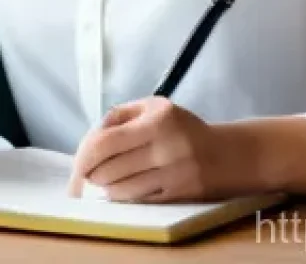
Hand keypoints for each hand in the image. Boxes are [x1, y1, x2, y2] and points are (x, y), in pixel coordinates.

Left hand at [67, 97, 255, 202]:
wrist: (228, 155)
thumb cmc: (182, 128)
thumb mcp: (153, 107)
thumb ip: (120, 115)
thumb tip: (92, 134)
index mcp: (155, 119)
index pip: (106, 141)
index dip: (84, 156)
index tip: (76, 165)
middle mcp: (165, 146)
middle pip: (111, 167)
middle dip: (91, 176)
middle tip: (82, 179)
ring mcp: (174, 172)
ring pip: (124, 188)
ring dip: (105, 189)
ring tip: (99, 186)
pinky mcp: (180, 194)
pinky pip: (141, 199)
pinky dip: (124, 198)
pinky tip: (117, 194)